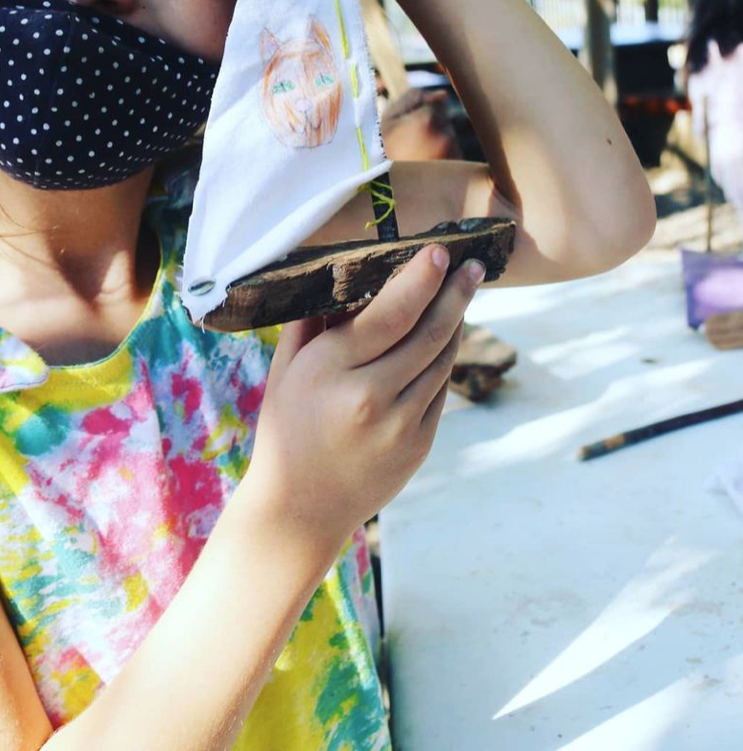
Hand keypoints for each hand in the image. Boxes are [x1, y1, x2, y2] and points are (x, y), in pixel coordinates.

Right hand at [241, 246, 483, 556]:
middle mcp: (371, 397)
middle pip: (429, 333)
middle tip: (473, 265)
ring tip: (463, 292)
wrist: (300, 508)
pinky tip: (446, 336)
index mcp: (330, 371)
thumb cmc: (287, 426)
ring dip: (456, 322)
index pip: (390, 314)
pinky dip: (444, 358)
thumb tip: (351, 272)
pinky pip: (439, 389)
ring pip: (441, 360)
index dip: (420, 280)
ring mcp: (401, 426)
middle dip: (455, 293)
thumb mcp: (286, 369)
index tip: (439, 252)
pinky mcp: (419, 445)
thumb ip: (315, 320)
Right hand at [380, 89, 462, 162]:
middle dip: (431, 127)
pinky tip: (425, 168)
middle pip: (445, 119)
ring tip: (415, 159)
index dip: (418, 114)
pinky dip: (442, 158)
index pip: (435, 103)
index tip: (404, 129)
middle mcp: (447, 136)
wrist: (385, 197)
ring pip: (449, 137)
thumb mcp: (387, 121)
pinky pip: (453, 154)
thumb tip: (442, 94)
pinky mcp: (459, 169)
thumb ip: (412, 99)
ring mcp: (455, 154)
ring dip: (437, 143)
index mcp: (428, 120)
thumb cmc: (381, 155)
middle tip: (408, 146)